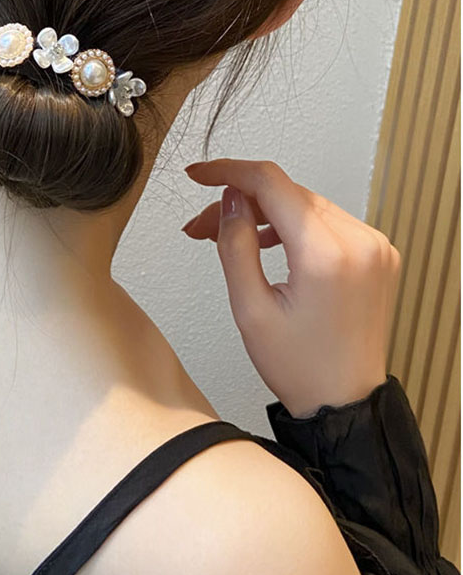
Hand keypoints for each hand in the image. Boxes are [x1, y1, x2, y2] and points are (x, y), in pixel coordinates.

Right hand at [182, 159, 397, 418]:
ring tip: (227, 233)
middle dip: (238, 200)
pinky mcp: (375, 252)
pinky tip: (266, 238)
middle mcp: (359, 241)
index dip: (227, 172)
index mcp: (327, 254)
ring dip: (263, 211)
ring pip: (303, 203)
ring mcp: (372, 245)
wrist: (345, 402)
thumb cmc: (301, 367)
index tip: (198, 175)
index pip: (271, 183)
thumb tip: (230, 200)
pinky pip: (325, 219)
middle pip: (285, 192)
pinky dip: (291, 223)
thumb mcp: (250, 308)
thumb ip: (236, 244)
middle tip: (201, 225)